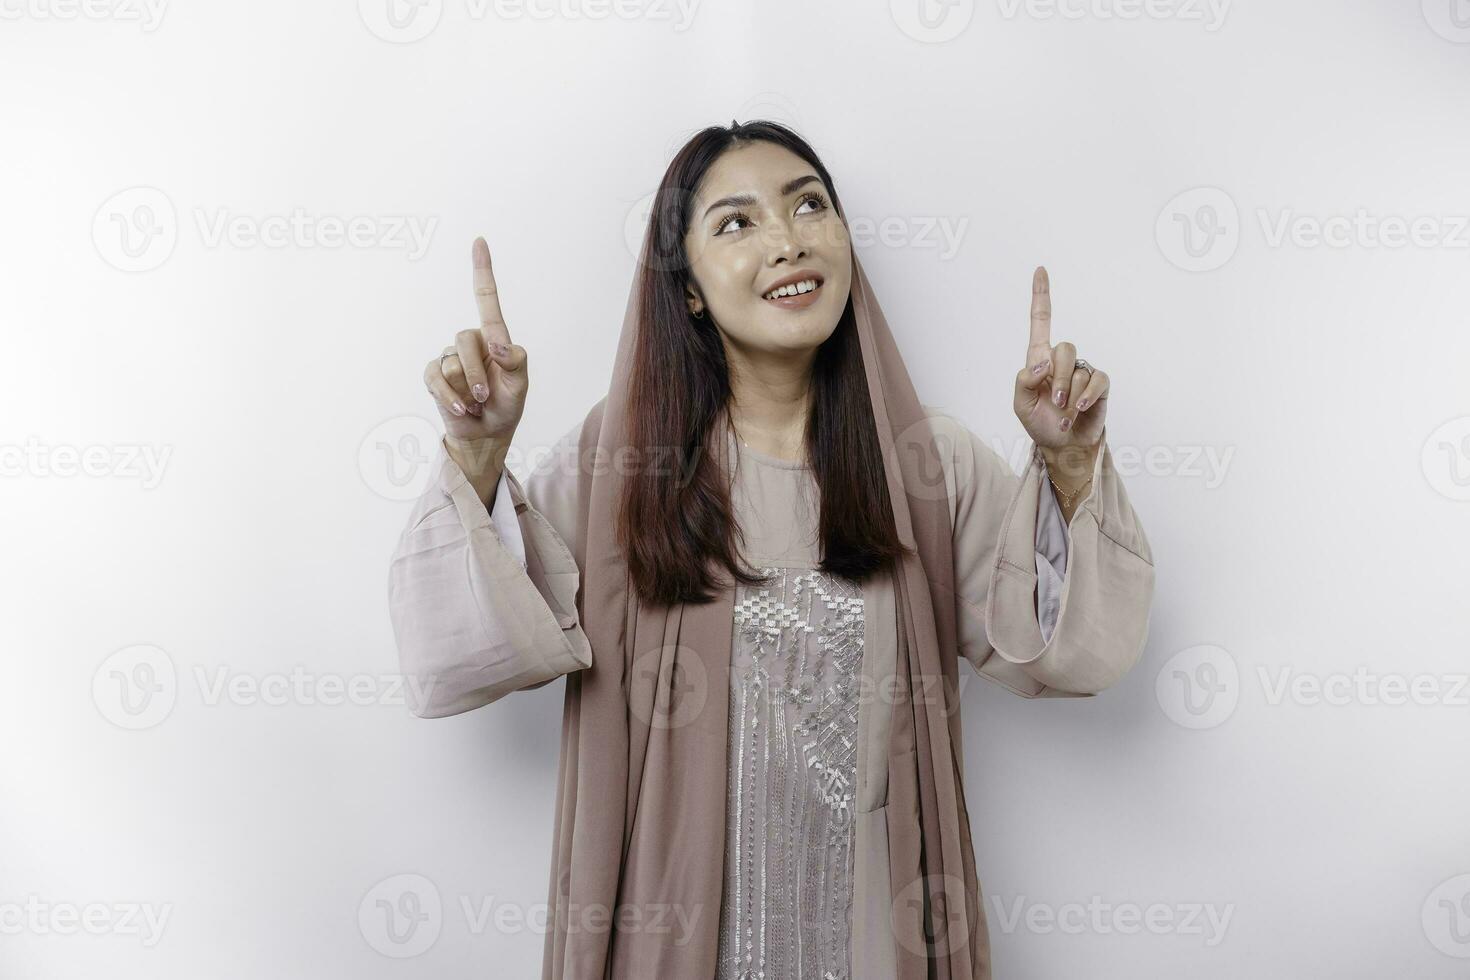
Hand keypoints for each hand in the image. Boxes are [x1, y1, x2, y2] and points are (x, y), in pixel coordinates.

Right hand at [423, 237, 528, 444]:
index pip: (487, 300)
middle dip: (477, 373)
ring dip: (467, 390)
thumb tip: (497, 343)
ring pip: (451, 362)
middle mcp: (470, 342)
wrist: (487, 435)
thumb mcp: (520, 385)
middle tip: (487, 397)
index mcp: (494, 338)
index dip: (482, 271)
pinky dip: (450, 398)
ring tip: (477, 405)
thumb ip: (516, 361)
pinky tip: (462, 410)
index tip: (479, 242)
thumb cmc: (507, 406)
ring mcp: (450, 358)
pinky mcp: (434, 376)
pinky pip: (436, 379)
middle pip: (465, 339)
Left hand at [1013, 266, 1108, 452]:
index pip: (1041, 322)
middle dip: (1057, 378)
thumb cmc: (1040, 422)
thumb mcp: (1020, 404)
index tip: (1040, 270)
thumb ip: (1024, 380)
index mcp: (1040, 360)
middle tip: (1054, 402)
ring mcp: (1083, 371)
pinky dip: (1087, 396)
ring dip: (1069, 395)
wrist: (1062, 446)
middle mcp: (1063, 361)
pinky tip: (1080, 409)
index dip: (1041, 296)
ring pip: (1079, 369)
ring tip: (1065, 412)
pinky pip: (1097, 380)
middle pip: (1065, 348)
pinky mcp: (1100, 385)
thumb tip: (1043, 363)